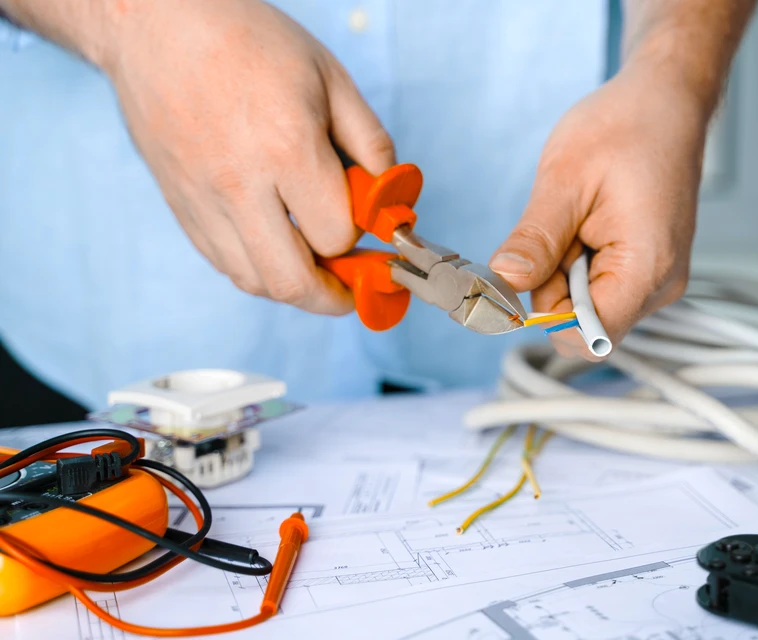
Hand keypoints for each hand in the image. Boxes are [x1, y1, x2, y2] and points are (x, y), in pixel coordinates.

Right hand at [101, 0, 393, 313]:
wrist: (156, 25)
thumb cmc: (249, 42)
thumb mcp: (331, 78)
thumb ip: (370, 143)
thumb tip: (390, 199)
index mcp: (287, 149)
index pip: (336, 236)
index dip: (362, 241)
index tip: (375, 238)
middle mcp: (240, 185)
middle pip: (291, 282)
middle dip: (333, 298)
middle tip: (352, 290)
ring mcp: (202, 200)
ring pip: (253, 281)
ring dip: (294, 288)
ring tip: (318, 270)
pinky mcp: (179, 205)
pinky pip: (222, 262)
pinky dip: (257, 269)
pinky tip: (278, 249)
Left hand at [490, 58, 711, 359]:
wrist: (665, 101)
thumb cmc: (625, 127)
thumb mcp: (564, 179)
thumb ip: (535, 240)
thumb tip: (503, 283)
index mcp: (646, 267)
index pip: (587, 336)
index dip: (544, 316)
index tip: (521, 275)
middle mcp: (660, 285)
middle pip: (583, 324)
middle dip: (553, 285)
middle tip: (558, 227)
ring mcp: (656, 280)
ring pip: (587, 306)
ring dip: (564, 272)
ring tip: (579, 218)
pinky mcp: (646, 270)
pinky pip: (598, 287)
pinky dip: (578, 263)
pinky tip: (588, 224)